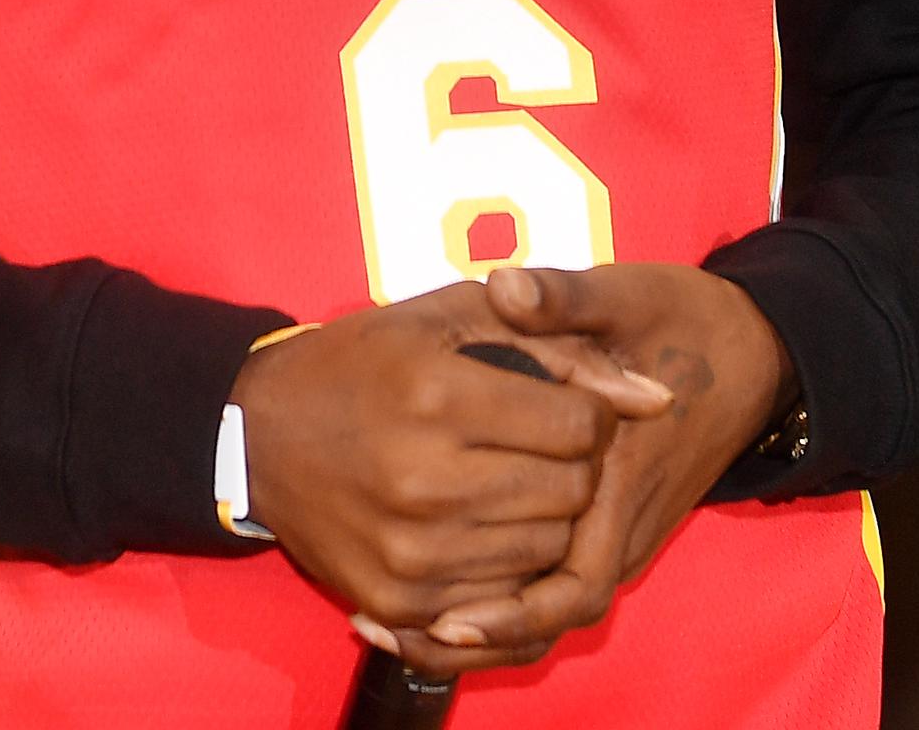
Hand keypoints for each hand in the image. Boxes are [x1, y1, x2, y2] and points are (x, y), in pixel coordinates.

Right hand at [230, 281, 670, 640]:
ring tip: (511, 477)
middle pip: (571, 491)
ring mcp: (411, 550)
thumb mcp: (451, 317)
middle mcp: (425, 478)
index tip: (562, 402)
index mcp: (438, 394)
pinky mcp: (399, 601)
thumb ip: (559, 345)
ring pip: (546, 548)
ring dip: (547, 513)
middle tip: (541, 442)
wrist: (260, 434)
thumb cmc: (366, 360)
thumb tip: (658, 397)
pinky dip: (509, 561)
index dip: (589, 410)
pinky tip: (484, 521)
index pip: (579, 423)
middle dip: (575, 463)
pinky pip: (502, 596)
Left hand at [384, 263, 792, 677]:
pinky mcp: (617, 525)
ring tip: (399, 622)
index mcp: (624, 476)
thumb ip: (562, 297)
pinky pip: (561, 583)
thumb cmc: (682, 320)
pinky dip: (508, 598)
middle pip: (552, 613)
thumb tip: (504, 288)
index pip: (570, 584)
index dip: (505, 611)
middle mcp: (625, 522)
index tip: (437, 614)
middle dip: (477, 631)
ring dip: (485, 621)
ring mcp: (624, 532)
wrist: (752, 350)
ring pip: (554, 606)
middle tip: (390, 624)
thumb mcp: (624, 297)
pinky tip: (447, 589)